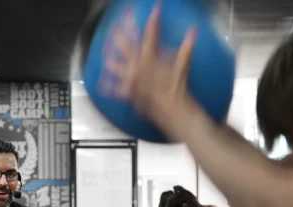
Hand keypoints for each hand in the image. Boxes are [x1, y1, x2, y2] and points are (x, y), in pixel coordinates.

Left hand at [100, 2, 197, 133]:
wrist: (171, 111)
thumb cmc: (177, 88)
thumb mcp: (183, 65)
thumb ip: (186, 46)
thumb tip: (192, 31)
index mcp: (149, 56)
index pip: (150, 31)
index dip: (152, 18)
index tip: (155, 8)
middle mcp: (136, 65)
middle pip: (123, 42)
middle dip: (119, 29)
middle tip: (117, 21)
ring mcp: (129, 79)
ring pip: (112, 63)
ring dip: (108, 53)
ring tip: (105, 46)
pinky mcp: (127, 92)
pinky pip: (112, 89)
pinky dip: (106, 86)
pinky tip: (100, 81)